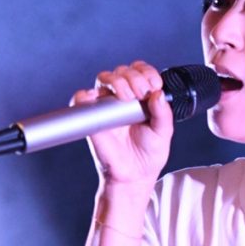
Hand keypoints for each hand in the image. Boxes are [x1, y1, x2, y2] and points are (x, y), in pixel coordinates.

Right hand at [73, 61, 172, 186]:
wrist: (134, 175)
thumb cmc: (149, 153)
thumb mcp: (164, 132)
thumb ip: (163, 113)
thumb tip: (158, 94)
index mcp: (141, 96)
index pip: (140, 71)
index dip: (146, 72)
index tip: (154, 84)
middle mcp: (122, 97)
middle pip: (122, 71)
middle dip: (134, 77)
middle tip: (141, 93)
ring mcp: (106, 105)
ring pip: (105, 78)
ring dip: (117, 81)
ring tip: (127, 96)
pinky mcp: (92, 117)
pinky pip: (81, 99)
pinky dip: (84, 94)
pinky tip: (95, 98)